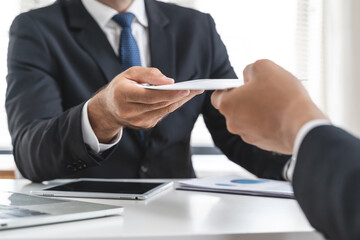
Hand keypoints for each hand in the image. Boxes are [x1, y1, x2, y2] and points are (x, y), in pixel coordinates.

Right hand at [88, 67, 203, 142]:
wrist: (109, 109)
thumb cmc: (120, 87)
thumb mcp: (129, 73)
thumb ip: (148, 74)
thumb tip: (169, 81)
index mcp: (123, 95)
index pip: (149, 96)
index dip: (167, 93)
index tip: (184, 89)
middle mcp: (129, 112)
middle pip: (160, 104)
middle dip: (179, 96)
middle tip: (196, 88)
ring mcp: (138, 121)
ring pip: (164, 110)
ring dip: (180, 101)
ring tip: (194, 91)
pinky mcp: (145, 126)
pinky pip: (163, 114)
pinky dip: (173, 105)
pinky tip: (183, 98)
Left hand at [211, 59, 327, 153]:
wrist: (302, 126)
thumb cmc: (282, 96)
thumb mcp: (264, 68)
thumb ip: (250, 70)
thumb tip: (247, 77)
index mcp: (227, 105)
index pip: (217, 96)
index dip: (229, 87)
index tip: (242, 84)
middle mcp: (233, 123)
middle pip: (234, 107)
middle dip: (246, 98)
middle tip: (264, 90)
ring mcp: (247, 135)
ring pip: (248, 118)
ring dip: (258, 110)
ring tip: (277, 102)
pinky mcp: (261, 144)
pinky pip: (261, 129)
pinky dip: (268, 121)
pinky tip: (282, 114)